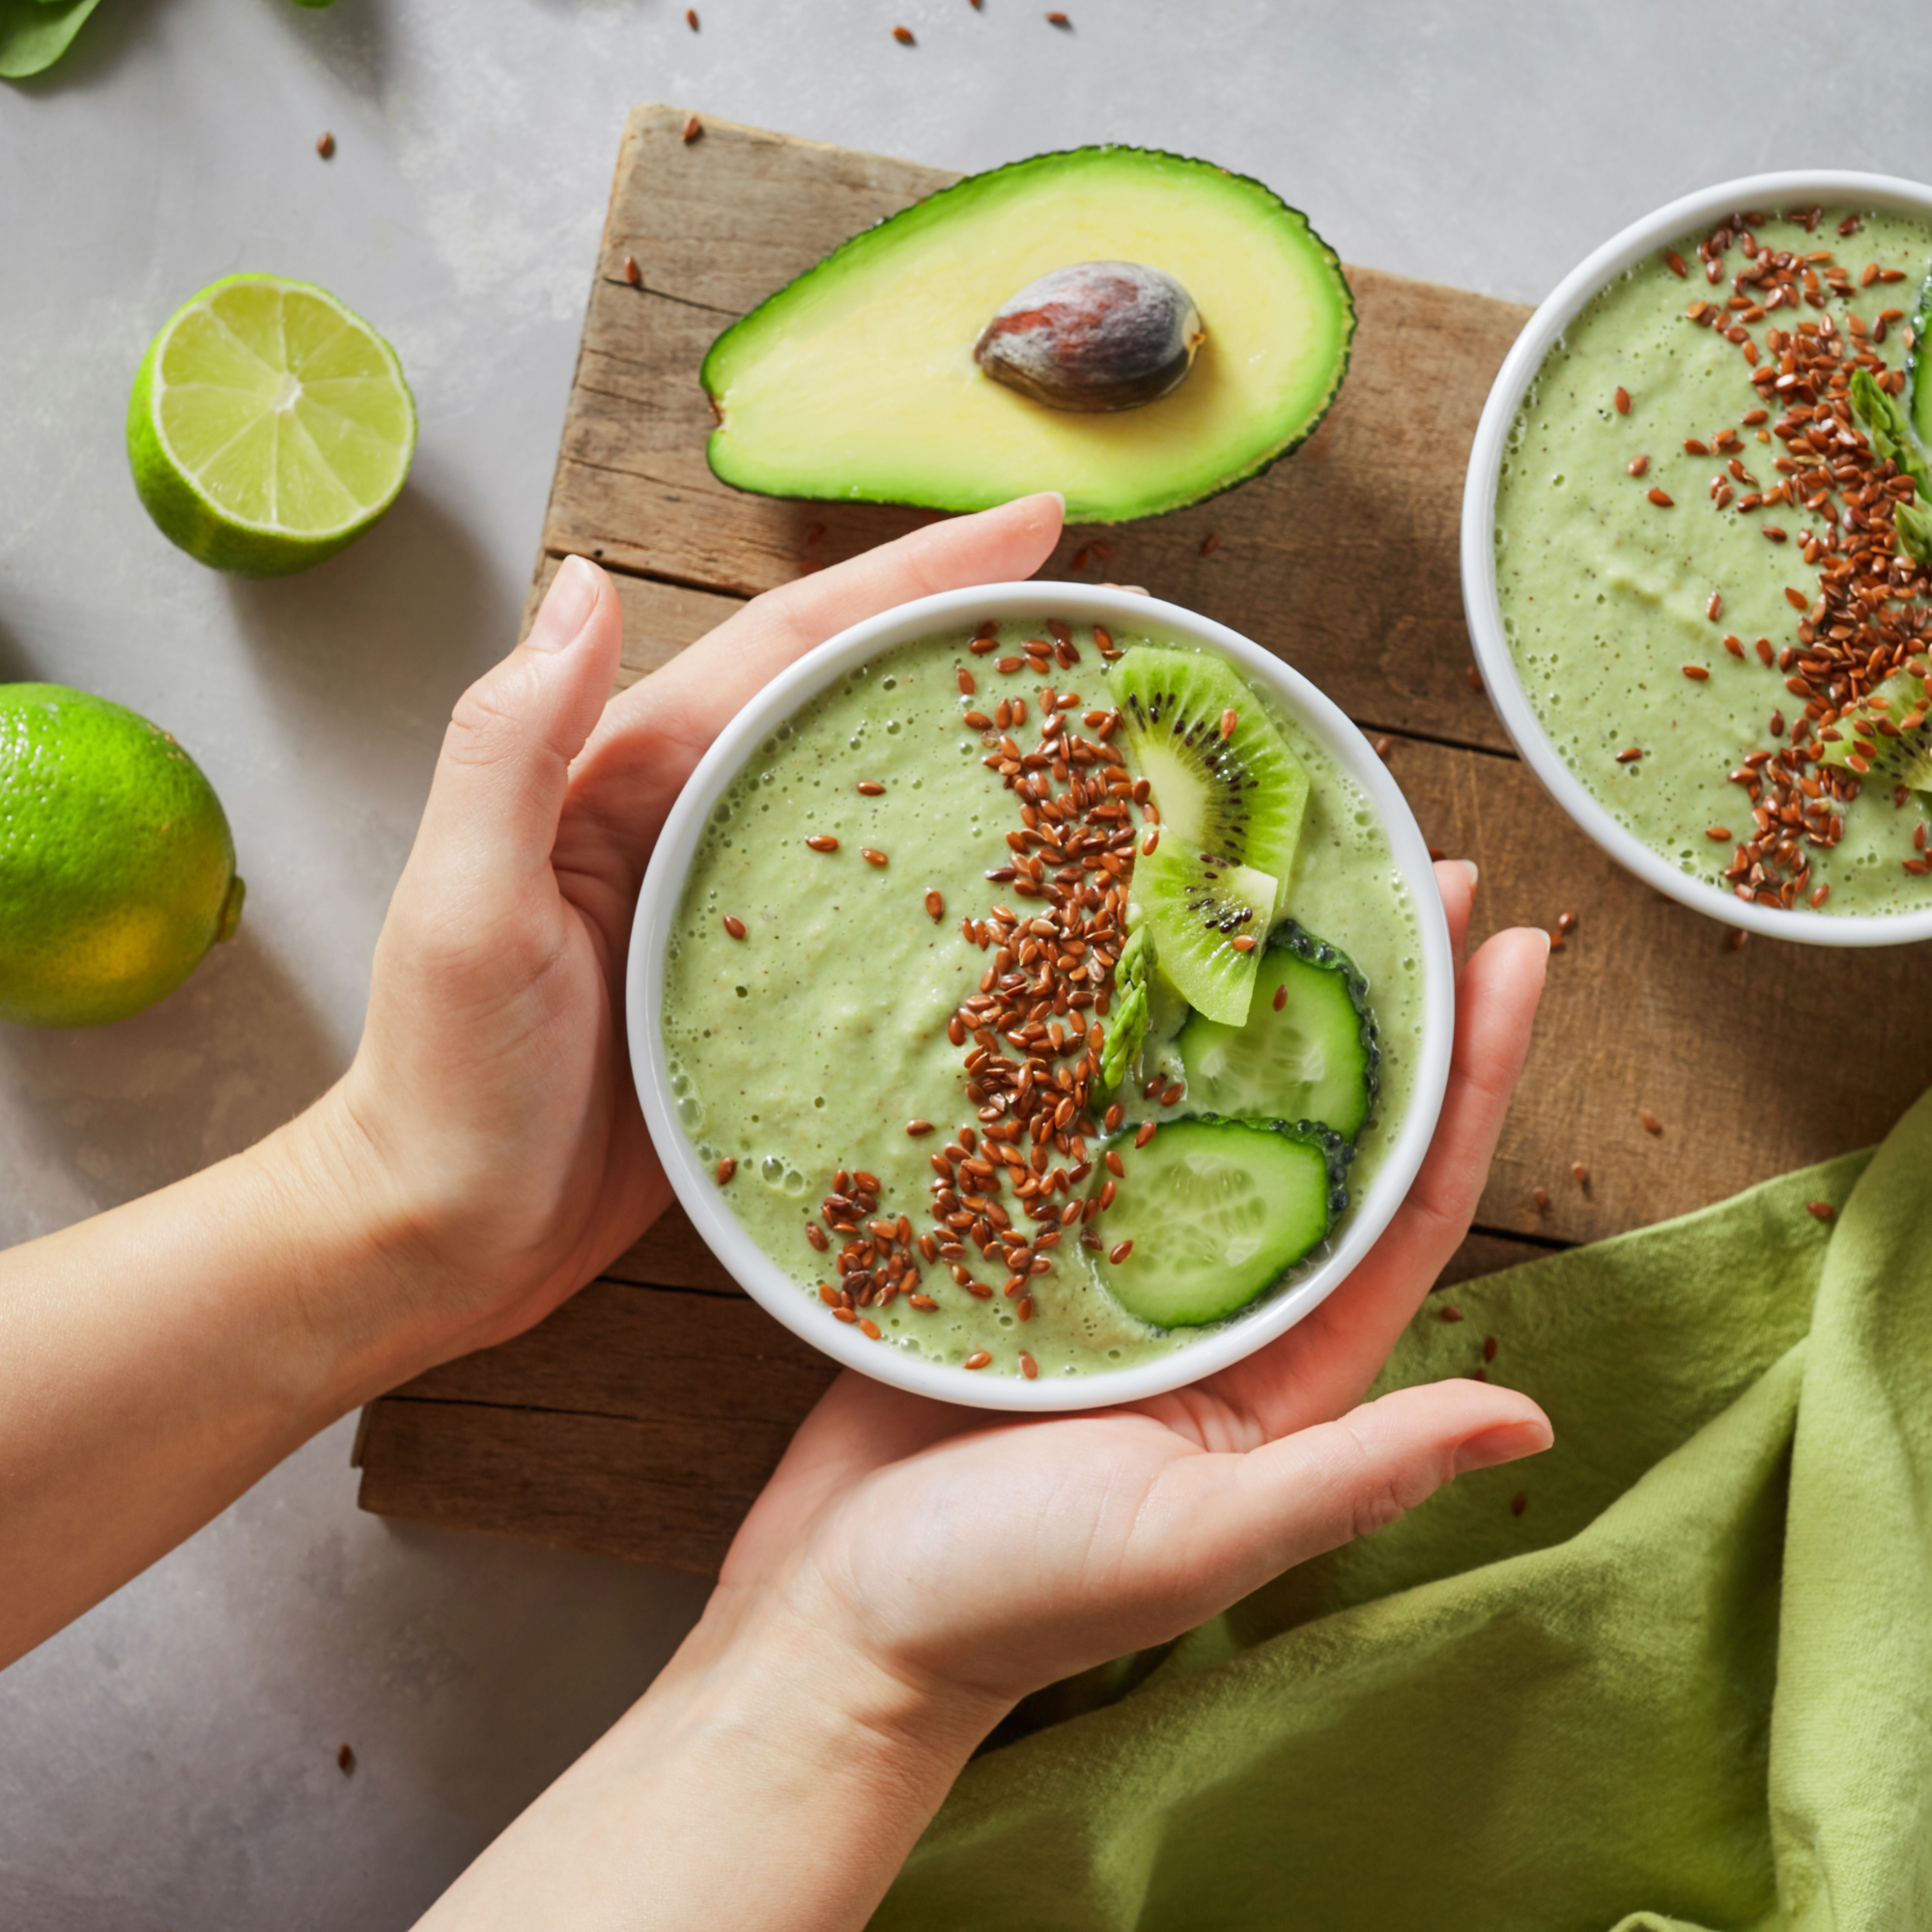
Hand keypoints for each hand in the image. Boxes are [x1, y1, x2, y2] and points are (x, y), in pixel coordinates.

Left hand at [309, 495, 1065, 1380]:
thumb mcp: (465, 905)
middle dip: (972, 636)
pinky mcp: (770, 992)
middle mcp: (698, 818)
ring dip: (980, 752)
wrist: (448, 1233)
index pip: (794, 641)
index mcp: (637, 773)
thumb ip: (511, 743)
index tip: (1036, 524)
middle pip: (855, 698)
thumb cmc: (445, 1080)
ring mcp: (740, 905)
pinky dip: (956, 884)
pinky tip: (1034, 895)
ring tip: (1098, 728)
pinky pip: (880, 916)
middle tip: (1104, 613)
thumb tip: (588, 577)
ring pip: (881, 799)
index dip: (914, 574)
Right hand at [709, 869, 1550, 1712]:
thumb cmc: (1015, 1598)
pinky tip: (1118, 953)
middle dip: (1383, 1004)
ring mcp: (1118, 1265)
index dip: (1474, 1074)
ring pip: (1207, 1104)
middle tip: (1415, 870)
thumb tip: (1529, 1425)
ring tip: (1285, 880)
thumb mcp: (1201, 1538)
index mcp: (1290, 1367)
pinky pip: (1083, 1122)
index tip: (1510, 950)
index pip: (1415, 1198)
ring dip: (1253, 998)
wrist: (836, 1613)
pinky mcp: (1020, 1240)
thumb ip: (1355, 1475)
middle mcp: (1220, 1299)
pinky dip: (1111, 1040)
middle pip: (1327, 1126)